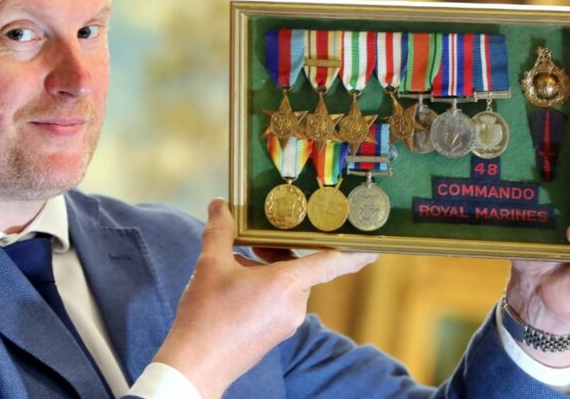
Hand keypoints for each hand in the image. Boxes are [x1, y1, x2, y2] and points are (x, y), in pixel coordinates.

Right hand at [153, 199, 376, 397]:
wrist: (195, 366)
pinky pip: (278, 301)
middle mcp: (294, 305)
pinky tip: (235, 283)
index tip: (374, 245)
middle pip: (300, 267)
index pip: (332, 263)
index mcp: (286, 285)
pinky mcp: (275, 334)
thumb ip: (219, 231)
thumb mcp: (209, 265)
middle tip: (253, 237)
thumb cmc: (205, 317)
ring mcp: (286, 323)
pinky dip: (263, 286)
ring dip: (267, 268)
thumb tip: (219, 205)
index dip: (355, 251)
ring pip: (286, 284)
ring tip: (234, 261)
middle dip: (278, 249)